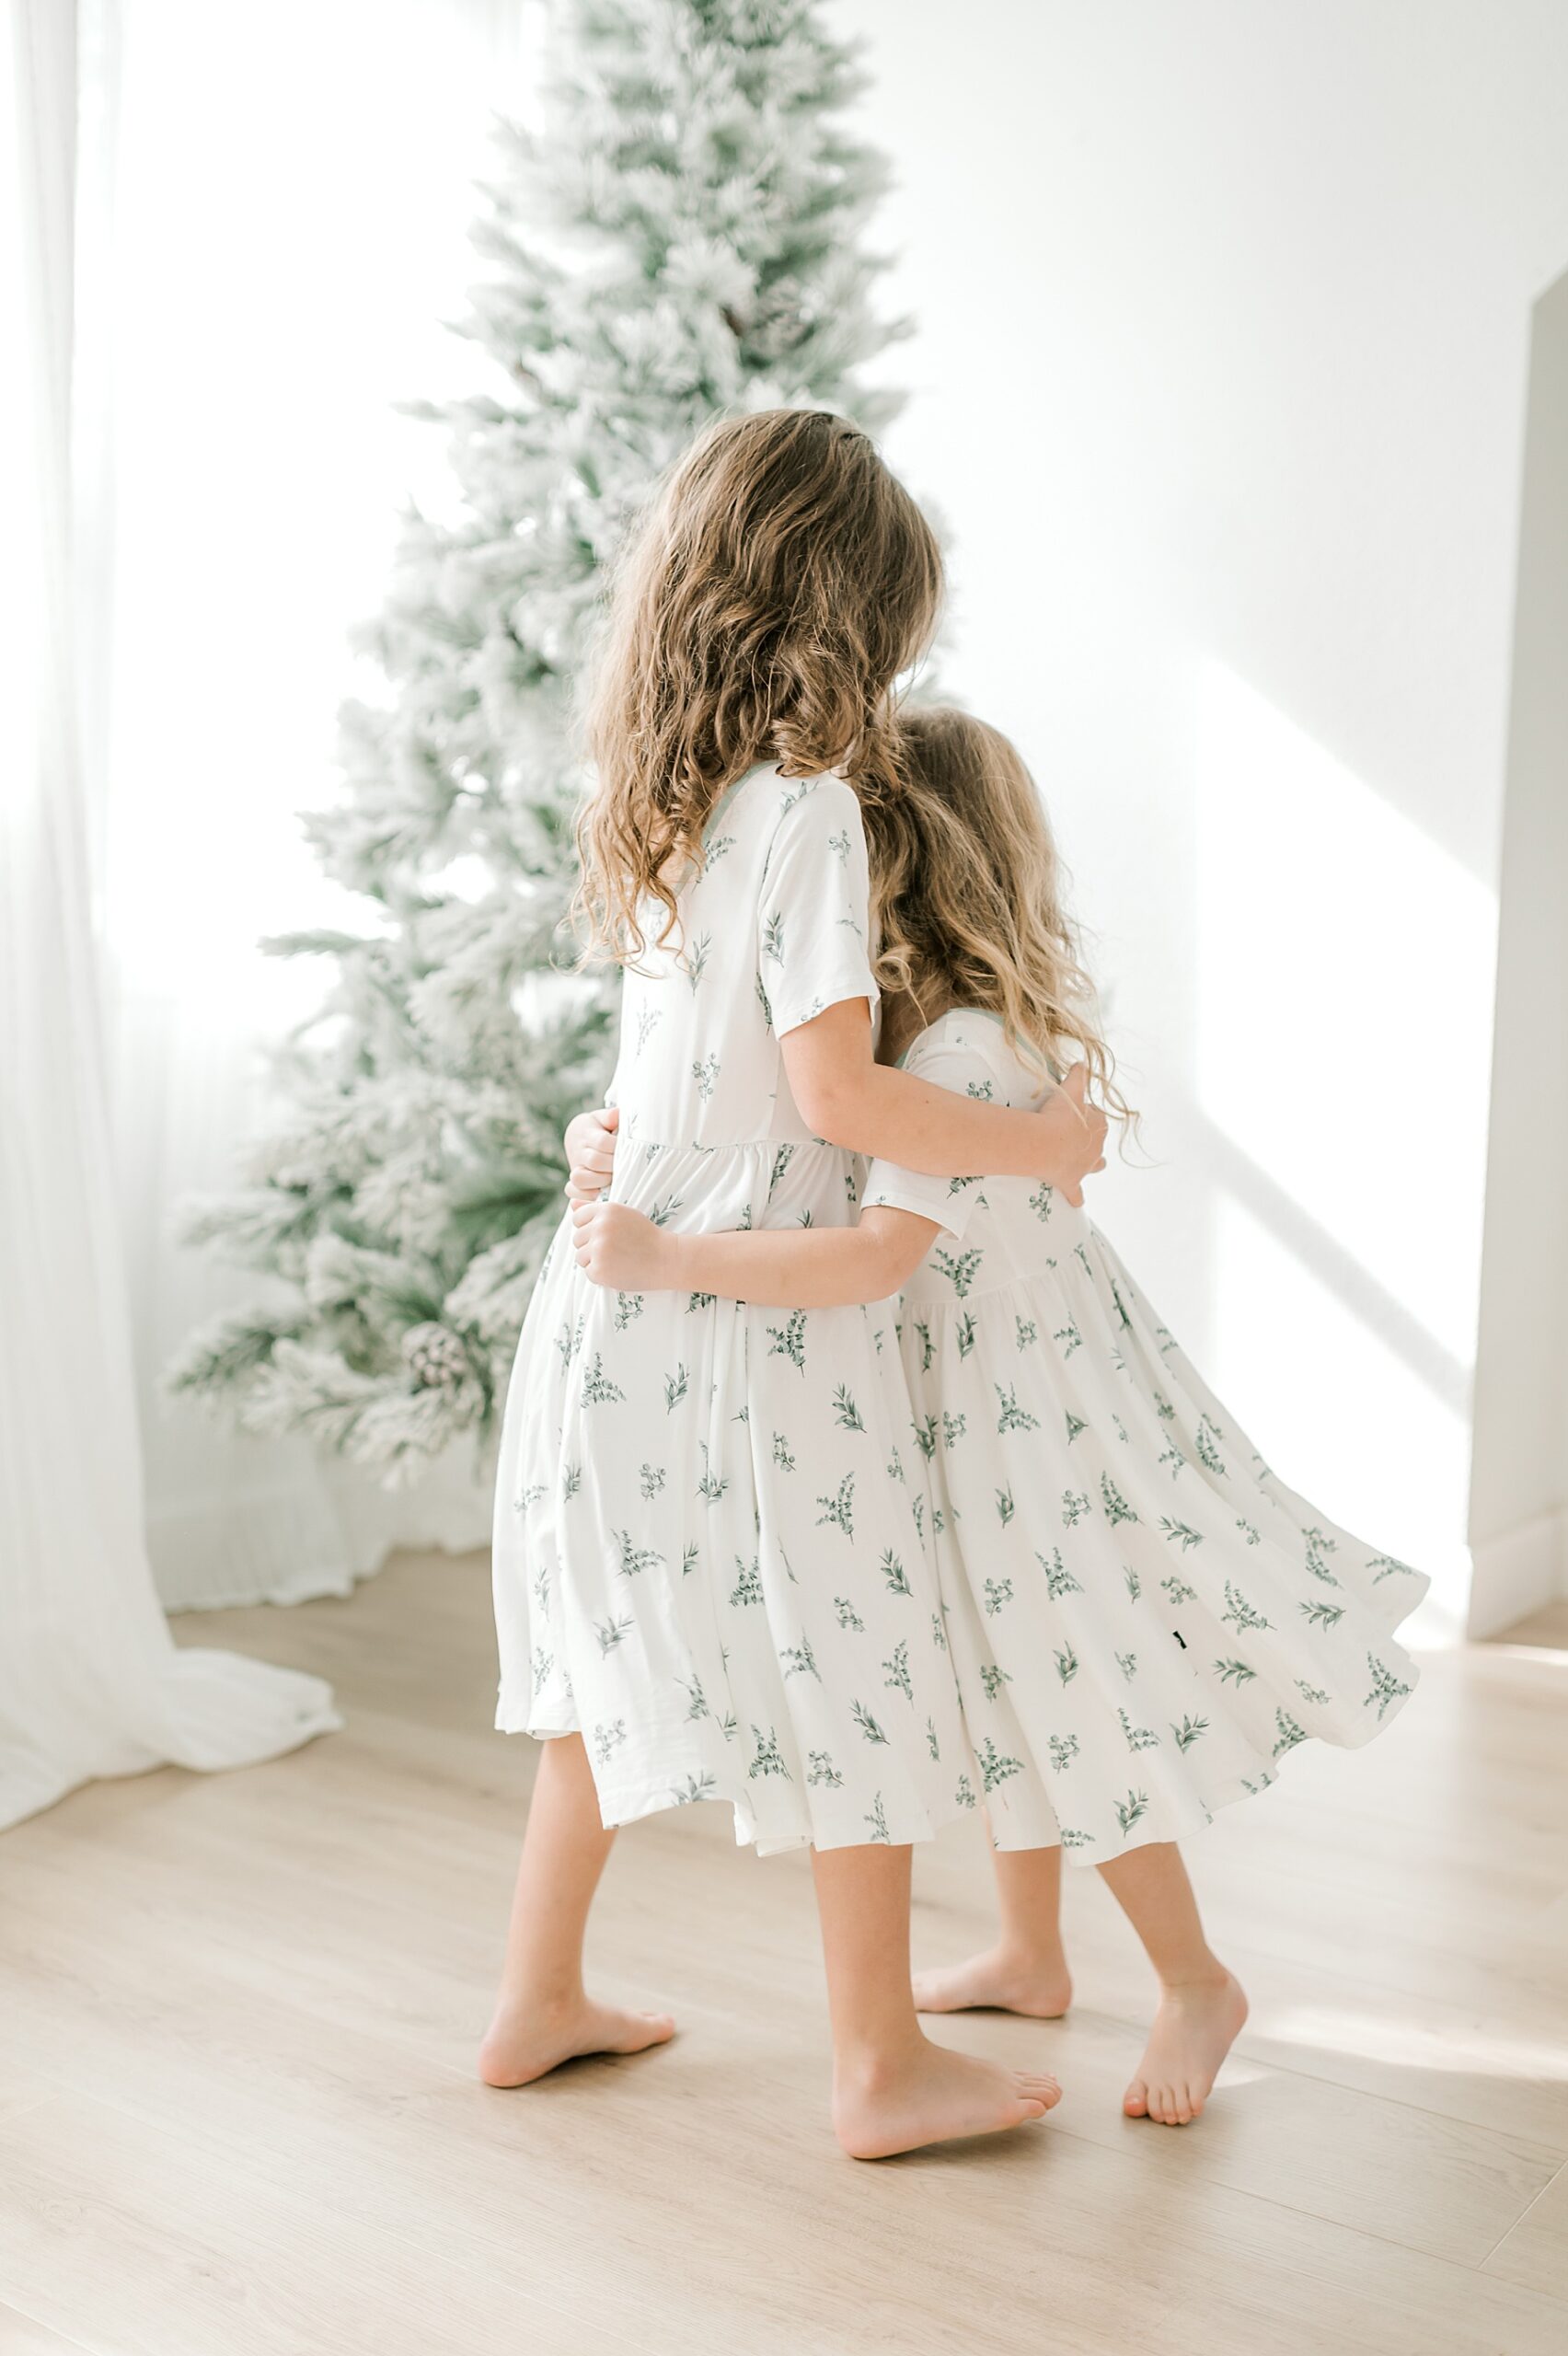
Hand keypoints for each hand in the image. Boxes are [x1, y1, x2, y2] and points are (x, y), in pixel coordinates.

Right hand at [563, 1104, 618, 1202]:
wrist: (577, 1136)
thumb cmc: (598, 1127)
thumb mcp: (603, 1117)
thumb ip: (610, 1116)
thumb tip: (616, 1114)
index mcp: (588, 1134)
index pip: (602, 1142)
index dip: (616, 1147)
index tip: (629, 1148)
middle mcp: (579, 1151)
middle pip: (594, 1161)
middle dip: (612, 1165)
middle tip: (625, 1166)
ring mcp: (575, 1167)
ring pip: (580, 1177)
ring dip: (599, 1181)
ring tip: (613, 1179)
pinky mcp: (573, 1181)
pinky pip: (571, 1190)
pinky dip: (584, 1195)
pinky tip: (600, 1193)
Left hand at [571, 1199, 674, 1289]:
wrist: (667, 1259)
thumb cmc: (645, 1236)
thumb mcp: (624, 1214)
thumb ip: (596, 1209)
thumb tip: (571, 1203)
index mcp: (606, 1210)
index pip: (577, 1218)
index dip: (590, 1228)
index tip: (607, 1235)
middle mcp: (600, 1227)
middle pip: (577, 1239)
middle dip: (591, 1246)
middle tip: (615, 1250)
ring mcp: (599, 1249)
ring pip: (580, 1257)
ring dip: (594, 1261)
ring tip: (617, 1260)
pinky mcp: (599, 1269)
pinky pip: (588, 1273)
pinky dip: (601, 1275)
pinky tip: (618, 1270)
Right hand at [1035, 1063, 1107, 1207]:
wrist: (1045, 1143)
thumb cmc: (1059, 1115)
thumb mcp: (1071, 1089)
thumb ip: (1078, 1075)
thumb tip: (1081, 1062)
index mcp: (1098, 1125)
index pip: (1097, 1117)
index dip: (1086, 1115)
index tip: (1072, 1114)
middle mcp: (1096, 1148)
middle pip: (1098, 1142)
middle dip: (1091, 1140)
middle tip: (1074, 1136)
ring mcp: (1085, 1167)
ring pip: (1095, 1166)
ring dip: (1092, 1165)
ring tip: (1084, 1164)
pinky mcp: (1071, 1184)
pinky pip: (1076, 1194)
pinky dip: (1076, 1197)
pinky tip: (1076, 1201)